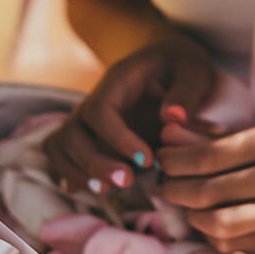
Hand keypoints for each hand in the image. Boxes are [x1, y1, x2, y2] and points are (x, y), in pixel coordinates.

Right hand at [45, 34, 215, 195]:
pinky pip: (60, 153)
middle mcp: (94, 99)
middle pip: (72, 132)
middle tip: (127, 182)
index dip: (117, 139)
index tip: (147, 160)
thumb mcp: (194, 71)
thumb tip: (172, 119)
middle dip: (95, 163)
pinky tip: (94, 189)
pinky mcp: (87, 134)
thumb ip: (186, 93)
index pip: (100, 110)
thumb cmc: (182, 66)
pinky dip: (69, 173)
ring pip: (61, 145)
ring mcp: (86, 117)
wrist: (169, 63)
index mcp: (118, 81)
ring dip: (80, 172)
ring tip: (110, 190)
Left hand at [156, 124, 254, 252]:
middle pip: (208, 190)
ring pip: (219, 223)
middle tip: (163, 184)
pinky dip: (214, 237)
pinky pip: (237, 245)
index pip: (208, 156)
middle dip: (174, 188)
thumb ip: (219, 135)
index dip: (174, 160)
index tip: (162, 158)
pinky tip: (209, 225)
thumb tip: (169, 132)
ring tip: (185, 207)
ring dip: (191, 217)